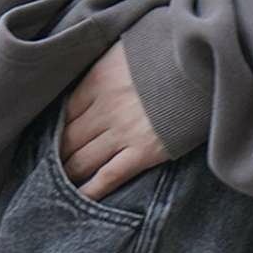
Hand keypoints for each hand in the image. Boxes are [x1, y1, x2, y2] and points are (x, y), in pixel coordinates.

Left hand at [59, 41, 169, 203]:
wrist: (200, 64)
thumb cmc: (166, 56)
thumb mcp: (127, 53)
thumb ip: (107, 70)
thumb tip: (92, 89)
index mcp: (99, 80)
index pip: (66, 112)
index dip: (57, 130)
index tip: (54, 142)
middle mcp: (104, 108)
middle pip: (69, 140)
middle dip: (59, 156)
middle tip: (52, 169)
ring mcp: (122, 133)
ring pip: (82, 161)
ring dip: (69, 175)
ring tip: (62, 187)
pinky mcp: (142, 153)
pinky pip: (108, 177)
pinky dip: (91, 191)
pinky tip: (81, 199)